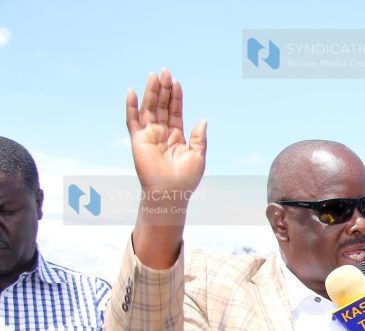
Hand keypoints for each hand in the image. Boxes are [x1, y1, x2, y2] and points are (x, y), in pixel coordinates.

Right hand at [126, 69, 206, 198]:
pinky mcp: (138, 140)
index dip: (176, 97)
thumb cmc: (186, 178)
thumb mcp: (198, 156)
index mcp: (177, 136)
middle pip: (161, 106)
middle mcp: (162, 133)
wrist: (170, 193)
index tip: (177, 82)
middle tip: (165, 72)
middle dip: (163, 89)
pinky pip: (132, 121)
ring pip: (149, 109)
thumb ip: (199, 138)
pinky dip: (131, 107)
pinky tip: (132, 92)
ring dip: (151, 92)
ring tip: (154, 76)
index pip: (175, 111)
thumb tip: (203, 120)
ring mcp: (149, 135)